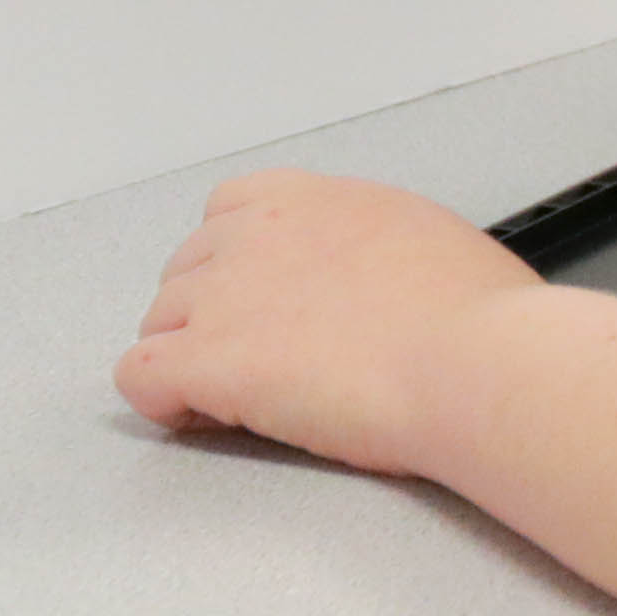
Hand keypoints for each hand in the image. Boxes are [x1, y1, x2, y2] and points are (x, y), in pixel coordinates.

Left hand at [117, 170, 535, 478]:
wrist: (473, 361)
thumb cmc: (478, 316)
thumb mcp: (427, 241)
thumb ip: (371, 249)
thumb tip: (372, 284)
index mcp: (315, 199)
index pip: (231, 209)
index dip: (239, 261)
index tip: (269, 300)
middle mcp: (258, 234)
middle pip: (185, 270)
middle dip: (211, 314)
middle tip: (263, 360)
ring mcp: (224, 295)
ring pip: (157, 323)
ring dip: (188, 358)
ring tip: (239, 399)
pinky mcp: (206, 359)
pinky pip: (138, 375)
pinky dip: (162, 399)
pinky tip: (204, 416)